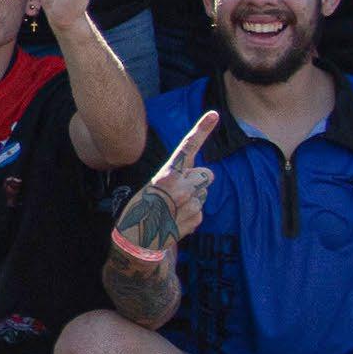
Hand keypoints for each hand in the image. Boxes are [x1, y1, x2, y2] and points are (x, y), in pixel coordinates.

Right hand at [112, 108, 219, 256]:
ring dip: (193, 199)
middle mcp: (181, 187)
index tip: (215, 114)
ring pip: (204, 194)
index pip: (187, 147)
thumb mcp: (154, 185)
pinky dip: (191, 215)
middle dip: (198, 181)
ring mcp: (190, 204)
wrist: (137, 240)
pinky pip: (201, 210)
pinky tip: (175, 219)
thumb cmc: (142, 208)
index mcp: (168, 174)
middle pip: (207, 175)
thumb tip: (202, 178)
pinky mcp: (196, 219)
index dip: (202, 129)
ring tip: (173, 209)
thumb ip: (177, 177)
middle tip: (179, 193)